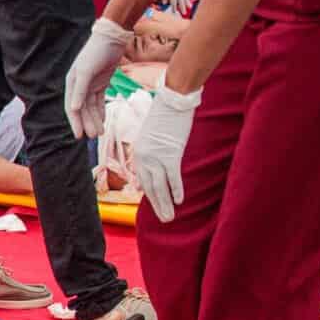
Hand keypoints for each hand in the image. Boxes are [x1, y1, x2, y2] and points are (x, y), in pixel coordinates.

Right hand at [64, 16, 131, 138]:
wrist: (112, 38)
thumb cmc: (96, 52)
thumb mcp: (86, 71)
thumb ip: (79, 90)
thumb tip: (73, 109)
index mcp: (71, 83)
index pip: (71, 107)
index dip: (75, 122)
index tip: (79, 135)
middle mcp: (79, 86)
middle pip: (82, 110)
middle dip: (87, 123)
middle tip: (95, 137)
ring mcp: (90, 85)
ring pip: (91, 107)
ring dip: (95, 120)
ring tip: (101, 133)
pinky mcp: (101, 83)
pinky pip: (99, 101)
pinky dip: (101, 111)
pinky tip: (104, 121)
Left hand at [134, 85, 200, 222]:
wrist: (173, 100)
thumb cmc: (166, 115)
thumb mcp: (152, 136)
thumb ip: (151, 153)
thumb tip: (151, 172)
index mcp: (140, 152)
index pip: (143, 179)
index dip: (149, 194)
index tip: (155, 205)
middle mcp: (144, 156)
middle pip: (150, 186)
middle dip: (157, 205)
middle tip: (163, 220)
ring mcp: (157, 156)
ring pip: (159, 185)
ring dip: (165, 203)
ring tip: (169, 217)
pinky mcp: (170, 153)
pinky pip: (173, 176)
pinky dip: (176, 189)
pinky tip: (179, 201)